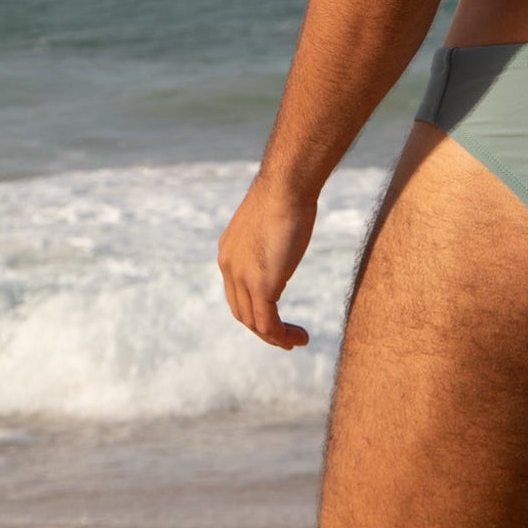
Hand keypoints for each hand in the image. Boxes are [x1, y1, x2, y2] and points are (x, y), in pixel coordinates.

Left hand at [217, 174, 316, 349]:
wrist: (287, 185)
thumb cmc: (287, 191)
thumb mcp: (271, 217)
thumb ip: (270, 234)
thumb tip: (284, 235)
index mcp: (229, 250)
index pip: (236, 290)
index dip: (254, 306)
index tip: (275, 312)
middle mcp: (229, 266)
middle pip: (241, 310)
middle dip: (262, 327)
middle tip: (283, 335)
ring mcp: (242, 278)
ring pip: (253, 322)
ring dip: (274, 337)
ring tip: (294, 342)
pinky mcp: (261, 286)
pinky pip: (267, 324)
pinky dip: (281, 336)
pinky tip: (298, 338)